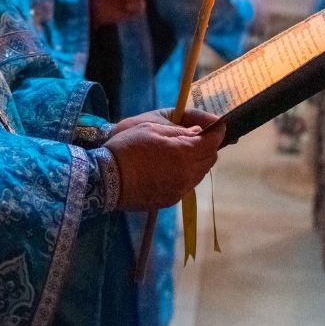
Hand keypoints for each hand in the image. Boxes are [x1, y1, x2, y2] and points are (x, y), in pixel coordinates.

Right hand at [105, 108, 223, 210]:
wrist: (106, 179)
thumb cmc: (127, 147)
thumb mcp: (152, 128)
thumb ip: (179, 131)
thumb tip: (198, 132)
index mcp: (184, 153)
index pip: (213, 143)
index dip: (217, 132)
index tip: (217, 125)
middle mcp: (187, 174)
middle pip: (210, 159)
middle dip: (208, 147)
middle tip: (197, 137)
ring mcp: (179, 190)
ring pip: (200, 174)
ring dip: (197, 162)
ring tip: (181, 153)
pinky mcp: (171, 200)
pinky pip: (187, 185)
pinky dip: (185, 174)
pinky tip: (169, 168)